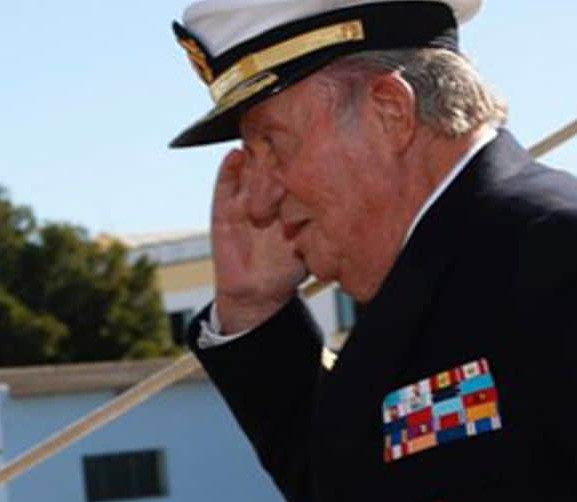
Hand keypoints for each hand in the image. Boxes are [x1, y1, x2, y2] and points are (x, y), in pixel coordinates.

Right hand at [209, 148, 307, 333]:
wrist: (259, 294)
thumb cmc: (289, 267)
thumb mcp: (314, 240)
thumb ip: (324, 222)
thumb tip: (352, 202)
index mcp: (289, 197)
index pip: (293, 164)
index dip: (301, 149)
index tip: (313, 135)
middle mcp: (267, 192)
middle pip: (270, 158)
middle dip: (277, 144)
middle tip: (286, 131)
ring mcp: (244, 198)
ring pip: (248, 166)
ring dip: (254, 152)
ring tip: (260, 138)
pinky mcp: (223, 209)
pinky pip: (224, 185)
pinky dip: (227, 169)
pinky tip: (234, 155)